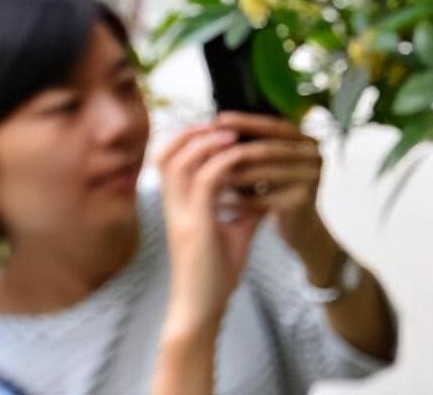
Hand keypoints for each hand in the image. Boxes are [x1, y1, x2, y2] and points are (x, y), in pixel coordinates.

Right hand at [155, 122, 267, 334]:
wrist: (203, 309)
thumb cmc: (215, 274)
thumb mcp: (234, 231)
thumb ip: (244, 207)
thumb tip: (265, 189)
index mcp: (178, 206)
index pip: (169, 161)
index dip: (188, 139)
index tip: (216, 129)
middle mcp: (173, 206)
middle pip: (166, 155)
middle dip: (192, 133)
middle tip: (221, 123)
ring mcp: (180, 214)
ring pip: (181, 162)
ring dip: (206, 142)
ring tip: (232, 133)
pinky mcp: (194, 225)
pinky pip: (206, 181)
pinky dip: (224, 163)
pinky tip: (241, 156)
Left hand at [209, 112, 324, 256]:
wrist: (301, 229)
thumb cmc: (279, 192)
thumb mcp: (271, 164)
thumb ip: (255, 144)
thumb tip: (217, 124)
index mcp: (307, 141)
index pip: (274, 125)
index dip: (246, 121)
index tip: (218, 120)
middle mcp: (314, 155)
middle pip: (269, 148)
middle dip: (235, 149)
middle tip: (208, 150)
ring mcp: (311, 177)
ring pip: (264, 172)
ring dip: (234, 174)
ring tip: (207, 176)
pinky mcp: (303, 201)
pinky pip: (264, 198)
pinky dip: (240, 200)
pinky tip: (221, 202)